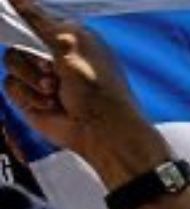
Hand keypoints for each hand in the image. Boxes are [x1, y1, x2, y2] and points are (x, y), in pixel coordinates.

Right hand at [3, 0, 169, 181]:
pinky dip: (29, 96)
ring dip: (33, 78)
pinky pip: (11, 86)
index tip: (17, 23)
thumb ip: (38, 20)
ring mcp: (42, 76)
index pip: (35, 18)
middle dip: (33, 56)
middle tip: (52, 69)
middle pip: (17, 39)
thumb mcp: (69, 46)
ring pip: (12, 62)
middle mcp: (54, 54)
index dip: (24, 21)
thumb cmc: (98, 90)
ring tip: (55, 90)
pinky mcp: (32, 97)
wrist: (101, 132)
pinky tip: (51, 104)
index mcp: (70, 37)